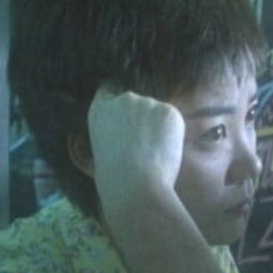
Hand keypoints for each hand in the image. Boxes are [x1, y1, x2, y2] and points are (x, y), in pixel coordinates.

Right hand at [86, 87, 184, 213]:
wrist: (134, 183)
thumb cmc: (114, 178)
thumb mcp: (100, 150)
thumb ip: (113, 132)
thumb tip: (129, 134)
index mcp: (100, 109)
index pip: (109, 90)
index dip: (119, 104)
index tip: (126, 116)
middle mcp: (123, 99)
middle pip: (136, 103)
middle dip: (142, 119)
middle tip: (144, 146)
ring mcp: (147, 102)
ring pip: (156, 112)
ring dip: (158, 127)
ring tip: (154, 153)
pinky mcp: (169, 111)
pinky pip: (173, 120)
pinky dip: (173, 134)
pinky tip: (164, 151)